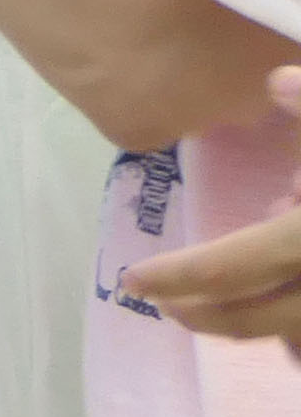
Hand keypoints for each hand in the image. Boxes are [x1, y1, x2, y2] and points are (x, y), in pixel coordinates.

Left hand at [127, 71, 300, 350]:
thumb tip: (275, 79)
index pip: (227, 268)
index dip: (175, 278)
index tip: (132, 280)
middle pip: (254, 319)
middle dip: (203, 316)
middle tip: (164, 305)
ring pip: (292, 336)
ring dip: (253, 326)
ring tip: (216, 313)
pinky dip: (297, 337)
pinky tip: (284, 319)